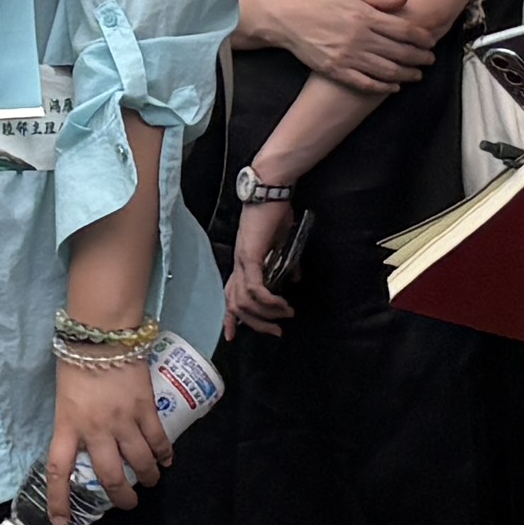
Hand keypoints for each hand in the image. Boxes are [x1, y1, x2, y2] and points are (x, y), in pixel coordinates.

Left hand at [44, 343, 175, 520]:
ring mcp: (123, 420)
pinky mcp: (145, 408)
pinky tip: (167, 459)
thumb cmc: (77, 362)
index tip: (61, 523)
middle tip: (129, 503)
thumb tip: (86, 443)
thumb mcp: (65, 398)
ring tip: (151, 479)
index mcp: (68, 426)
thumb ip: (75, 423)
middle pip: (109, 476)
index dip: (59, 501)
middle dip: (122, 497)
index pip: (59, 471)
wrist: (102, 333)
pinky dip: (165, 453)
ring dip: (147, 476)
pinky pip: (158, 440)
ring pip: (139, 462)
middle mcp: (95, 429)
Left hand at [225, 193, 300, 337]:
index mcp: (243, 261)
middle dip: (255, 323)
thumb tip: (294, 278)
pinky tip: (281, 303)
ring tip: (285, 315)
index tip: (232, 336)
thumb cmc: (276, 211)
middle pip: (235, 304)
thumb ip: (286, 262)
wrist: (272, 188)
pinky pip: (255, 288)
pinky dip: (268, 300)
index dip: (229, 318)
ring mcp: (242, 260)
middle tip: (276, 331)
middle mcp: (238, 263)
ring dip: (265, 314)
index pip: (229, 294)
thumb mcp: (283, 242)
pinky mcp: (250, 256)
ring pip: (243, 301)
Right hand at [277, 0, 441, 96]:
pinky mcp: (337, 70)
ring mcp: (348, 56)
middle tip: (429, 60)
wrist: (290, 20)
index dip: (421, 37)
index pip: (403, 29)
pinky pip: (366, 83)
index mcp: (365, 16)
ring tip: (417, 74)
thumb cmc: (321, 5)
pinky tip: (394, 87)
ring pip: (387, 70)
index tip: (430, 41)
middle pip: (400, 51)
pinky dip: (383, 87)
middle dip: (420, 57)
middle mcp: (360, 37)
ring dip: (407, 74)